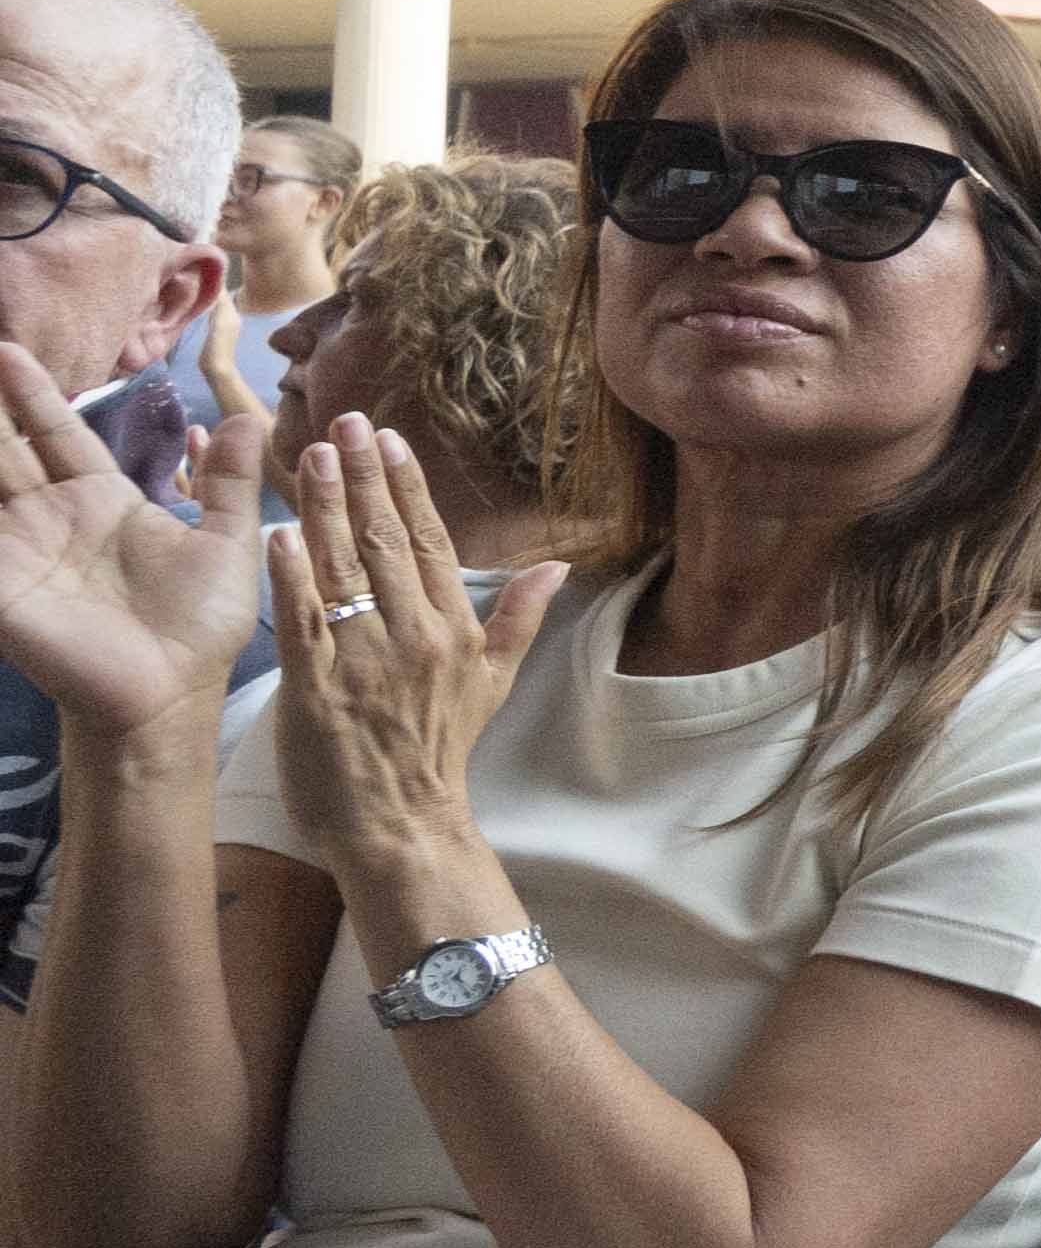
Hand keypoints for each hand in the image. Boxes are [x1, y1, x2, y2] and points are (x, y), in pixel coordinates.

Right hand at [0, 349, 264, 745]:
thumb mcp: (225, 541)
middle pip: (4, 448)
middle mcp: (48, 516)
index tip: (9, 349)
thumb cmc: (197, 624)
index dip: (33, 394)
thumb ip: (228, 481)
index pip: (56, 432)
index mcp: (99, 499)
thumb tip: (245, 418)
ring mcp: (16, 547)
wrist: (170, 692)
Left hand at [266, 415, 558, 912]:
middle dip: (362, 478)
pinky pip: (303, 621)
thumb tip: (556, 565)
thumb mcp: (492, 683)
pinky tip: (279, 533)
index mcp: (453, 631)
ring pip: (343, 569)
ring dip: (323, 508)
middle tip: (343, 423)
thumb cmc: (440, 752)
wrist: (400, 824)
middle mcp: (413, 637)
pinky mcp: (317, 687)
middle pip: (385, 542)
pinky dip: (291, 575)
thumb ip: (518, 619)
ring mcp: (363, 660)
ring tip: (306, 456)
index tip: (389, 440)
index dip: (409, 488)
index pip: (432, 543)